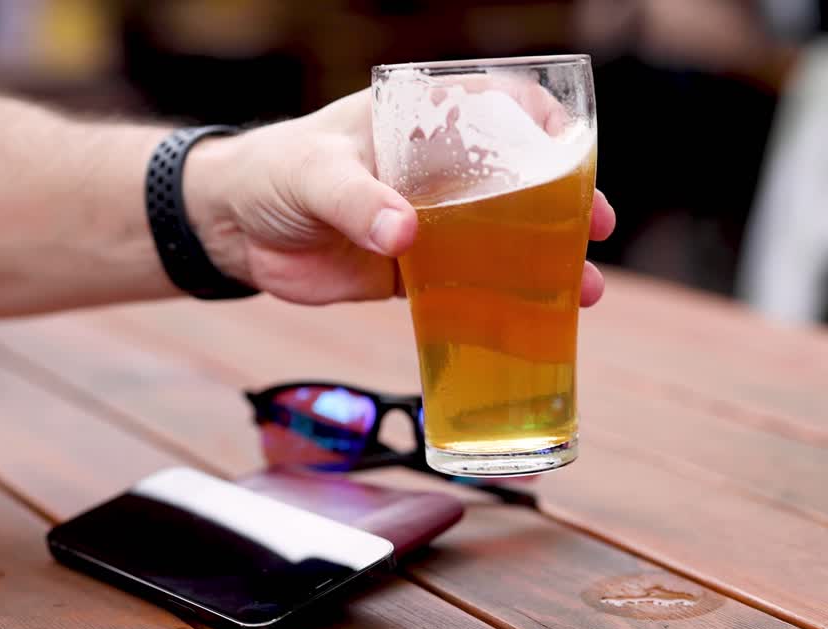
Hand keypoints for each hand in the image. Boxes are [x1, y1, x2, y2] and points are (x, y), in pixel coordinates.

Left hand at [184, 90, 616, 306]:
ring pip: (504, 240)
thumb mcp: (313, 172)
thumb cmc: (273, 172)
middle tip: (596, 226)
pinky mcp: (413, 273)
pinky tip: (535, 323)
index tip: (575, 152)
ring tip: (586, 287)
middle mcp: (438, 172)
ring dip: (547, 262)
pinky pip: (468, 290)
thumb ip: (356, 200)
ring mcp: (431, 225)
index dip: (545, 125)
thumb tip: (404, 235)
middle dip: (567, 202)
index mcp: (420, 123)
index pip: (499, 106)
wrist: (231, 229)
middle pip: (519, 180)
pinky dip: (502, 306)